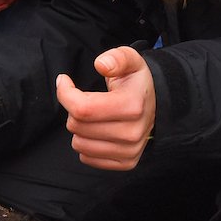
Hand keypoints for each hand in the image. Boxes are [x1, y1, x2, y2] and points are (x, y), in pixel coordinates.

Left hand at [56, 47, 155, 170]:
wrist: (156, 106)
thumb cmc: (136, 82)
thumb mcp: (131, 60)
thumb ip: (117, 57)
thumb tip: (101, 64)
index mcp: (133, 105)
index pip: (82, 108)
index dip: (64, 93)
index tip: (64, 82)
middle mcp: (133, 132)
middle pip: (77, 126)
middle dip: (73, 110)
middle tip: (86, 100)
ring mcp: (130, 150)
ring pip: (79, 144)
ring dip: (79, 128)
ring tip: (93, 116)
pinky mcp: (126, 163)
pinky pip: (87, 158)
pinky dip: (86, 144)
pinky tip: (98, 131)